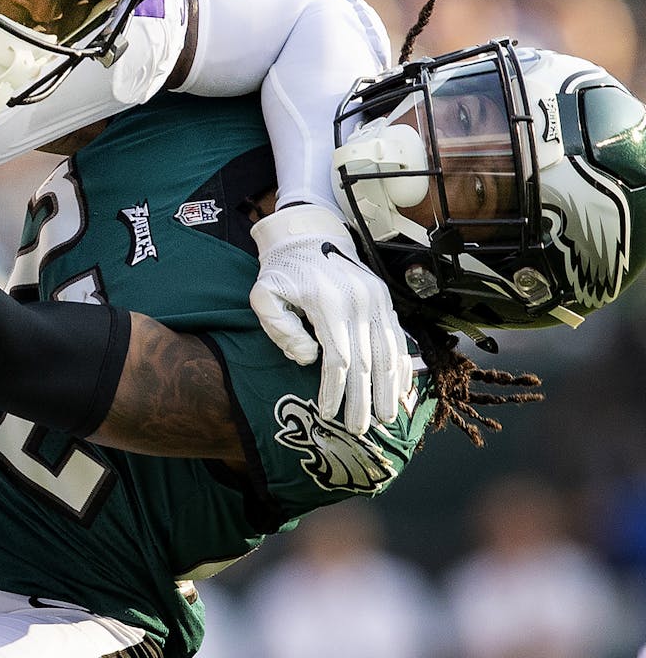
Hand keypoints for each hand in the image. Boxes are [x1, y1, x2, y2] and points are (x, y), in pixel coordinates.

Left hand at [248, 203, 414, 435]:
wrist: (308, 235)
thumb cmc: (282, 271)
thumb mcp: (264, 295)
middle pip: (367, 362)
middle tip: (361, 429)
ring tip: (386, 419)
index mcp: (328, 303)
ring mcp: (378, 301)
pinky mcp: (386, 301)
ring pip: (389, 353)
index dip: (335, 390)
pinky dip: (401, 368)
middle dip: (365, 400)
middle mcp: (360, 302)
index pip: (338, 358)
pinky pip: (398, 340)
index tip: (328, 413)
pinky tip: (400, 391)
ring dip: (389, 390)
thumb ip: (280, 329)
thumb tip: (309, 359)